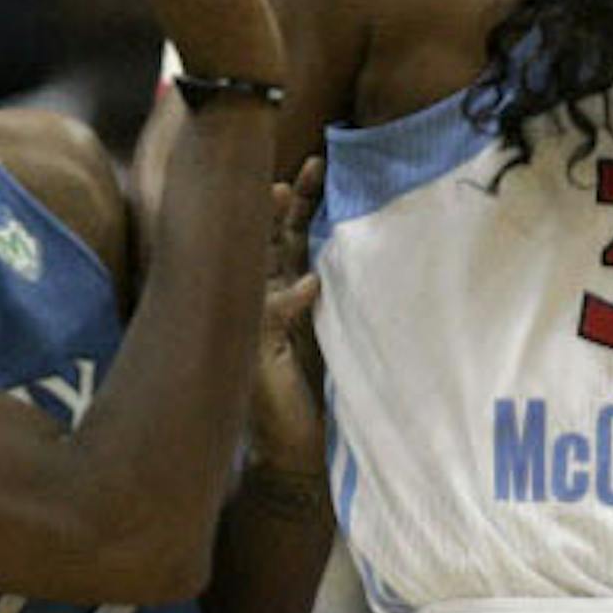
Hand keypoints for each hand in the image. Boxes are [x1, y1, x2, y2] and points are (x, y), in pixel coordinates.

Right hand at [248, 157, 327, 475]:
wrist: (302, 450)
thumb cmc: (325, 390)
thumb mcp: (345, 329)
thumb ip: (347, 289)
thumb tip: (358, 246)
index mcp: (291, 289)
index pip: (293, 232)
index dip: (304, 199)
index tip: (321, 163)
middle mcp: (269, 298)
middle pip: (274, 236)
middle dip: (287, 200)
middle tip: (306, 167)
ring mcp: (256, 322)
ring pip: (260, 261)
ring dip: (272, 228)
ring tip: (281, 194)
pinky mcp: (255, 350)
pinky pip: (270, 313)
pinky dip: (291, 299)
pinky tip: (310, 286)